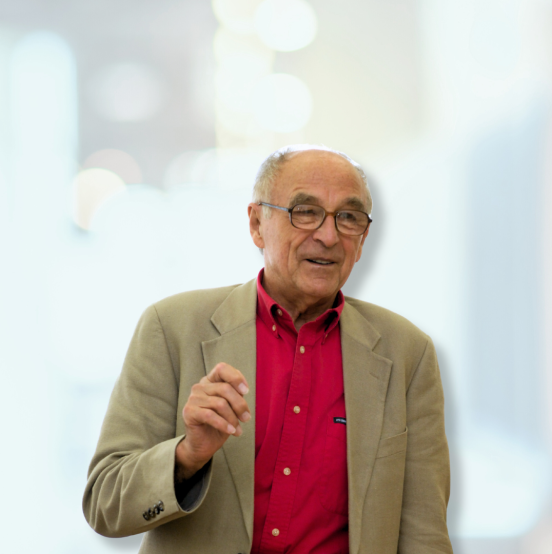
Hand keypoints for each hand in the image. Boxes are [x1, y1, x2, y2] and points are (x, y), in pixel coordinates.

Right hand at [175, 363, 250, 480]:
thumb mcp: (232, 406)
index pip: (222, 369)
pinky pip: (210, 415)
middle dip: (239, 404)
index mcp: (210, 381)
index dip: (235, 377)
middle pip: (225, 388)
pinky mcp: (189, 412)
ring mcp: (193, 398)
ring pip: (220, 403)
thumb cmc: (221, 423)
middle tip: (246, 418)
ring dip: (233, 418)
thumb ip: (236, 393)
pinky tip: (231, 431)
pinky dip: (224, 424)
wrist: (204, 444)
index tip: (246, 391)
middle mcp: (200, 386)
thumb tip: (243, 388)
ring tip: (238, 429)